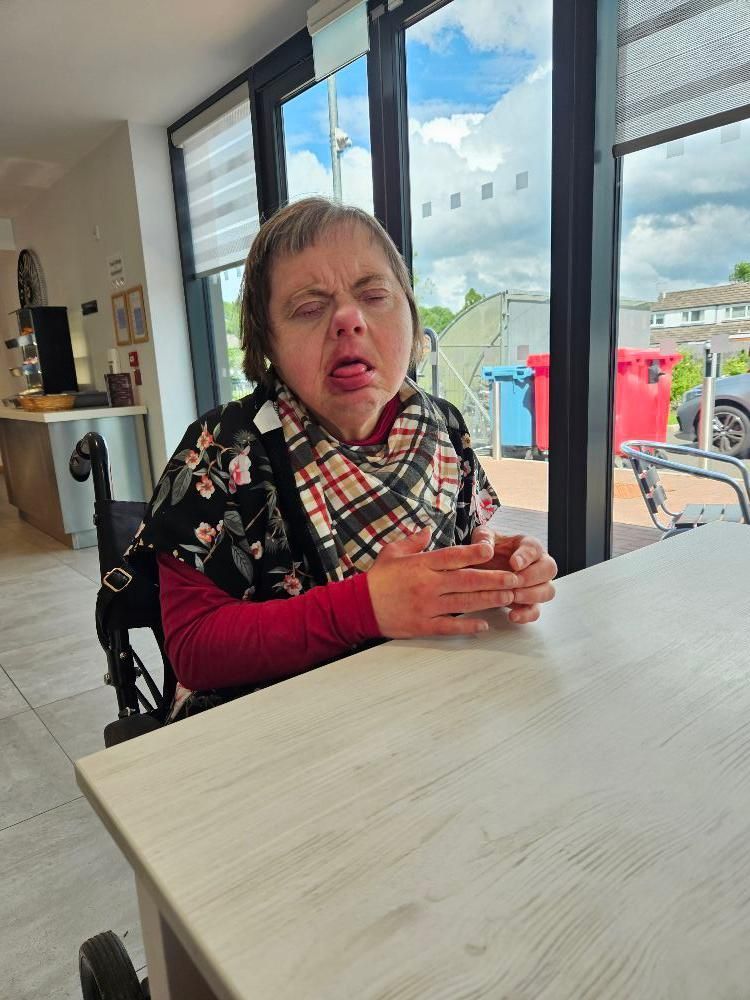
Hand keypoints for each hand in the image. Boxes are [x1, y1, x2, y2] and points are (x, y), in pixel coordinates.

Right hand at [366, 526, 520, 638]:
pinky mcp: (422, 625)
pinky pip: (450, 627)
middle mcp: (427, 585)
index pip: (452, 556)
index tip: (491, 550)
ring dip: (488, 601)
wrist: (358, 606)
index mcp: (421, 564)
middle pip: (466, 581)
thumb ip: (413, 541)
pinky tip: (484, 625)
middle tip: (514, 579)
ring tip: (507, 597)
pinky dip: (468, 627)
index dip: (473, 553)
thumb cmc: (377, 578)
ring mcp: (426, 606)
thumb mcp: (392, 552)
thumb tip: (429, 529)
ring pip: (463, 604)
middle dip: (492, 580)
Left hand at [470, 527, 556, 623]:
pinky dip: (526, 615)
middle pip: (549, 569)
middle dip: (531, 577)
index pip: (534, 548)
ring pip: (548, 591)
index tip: (514, 564)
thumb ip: (483, 538)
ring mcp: (536, 584)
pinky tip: (512, 615)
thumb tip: (486, 549)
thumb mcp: (482, 538)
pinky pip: (536, 611)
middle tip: (514, 582)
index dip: (526, 557)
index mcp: (528, 545)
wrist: (482, 567)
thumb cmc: (486, 550)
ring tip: (512, 597)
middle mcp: (538, 564)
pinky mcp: (530, 602)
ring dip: (532, 595)